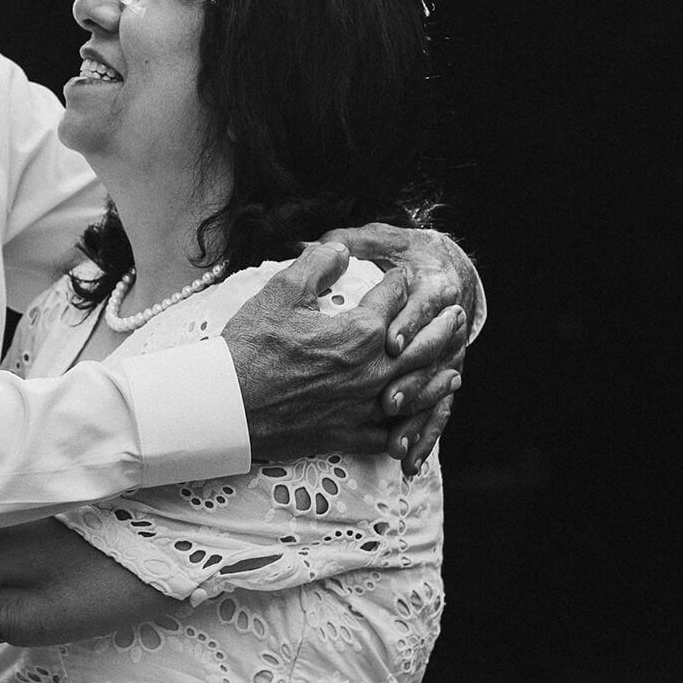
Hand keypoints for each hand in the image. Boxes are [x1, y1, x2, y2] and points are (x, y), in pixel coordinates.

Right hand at [222, 241, 467, 463]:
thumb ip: (316, 264)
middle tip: (456, 314)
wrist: (226, 407)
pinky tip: (419, 421)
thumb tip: (341, 248)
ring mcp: (364, 406)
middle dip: (440, 327)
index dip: (401, 282)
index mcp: (359, 332)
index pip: (393, 299)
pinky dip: (412, 427)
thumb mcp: (280, 293)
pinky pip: (394, 433)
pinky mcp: (351, 435)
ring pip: (417, 392)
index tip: (405, 276)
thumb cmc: (248, 347)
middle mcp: (372, 371)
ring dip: (438, 375)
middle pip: (420, 346)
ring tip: (453, 366)